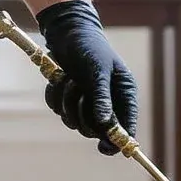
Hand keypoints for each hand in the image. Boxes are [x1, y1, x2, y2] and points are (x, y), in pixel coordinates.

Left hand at [37, 0, 137, 154]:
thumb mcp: (98, 70)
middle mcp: (108, 102)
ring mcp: (86, 102)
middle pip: (96, 130)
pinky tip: (59, 79)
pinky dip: (55, 97)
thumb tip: (104, 123)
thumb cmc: (89, 46)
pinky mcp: (68, 99)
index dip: (117, 141)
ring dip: (66, 102)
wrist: (67, 31)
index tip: (105, 149)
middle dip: (83, 115)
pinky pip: (58, 111)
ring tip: (68, 78)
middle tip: (78, 93)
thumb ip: (102, 97)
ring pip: (74, 122)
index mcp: (124, 95)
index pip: (125, 127)